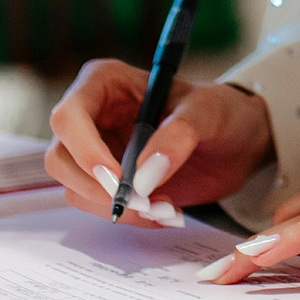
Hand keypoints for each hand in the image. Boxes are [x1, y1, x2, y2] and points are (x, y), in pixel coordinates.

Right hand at [45, 61, 273, 227]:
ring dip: (116, 208)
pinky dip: (128, 216)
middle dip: (98, 189)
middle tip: (144, 203)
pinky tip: (163, 212)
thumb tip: (145, 173)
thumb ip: (179, 134)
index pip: (69, 116)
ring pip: (75, 189)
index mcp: (105, 83)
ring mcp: (96, 151)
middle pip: (61, 159)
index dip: (84, 150)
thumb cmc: (221, 111)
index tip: (118, 179)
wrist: (238, 141)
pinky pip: (98, 206)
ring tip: (165, 208)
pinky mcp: (109, 181)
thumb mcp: (208, 112)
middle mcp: (91, 116)